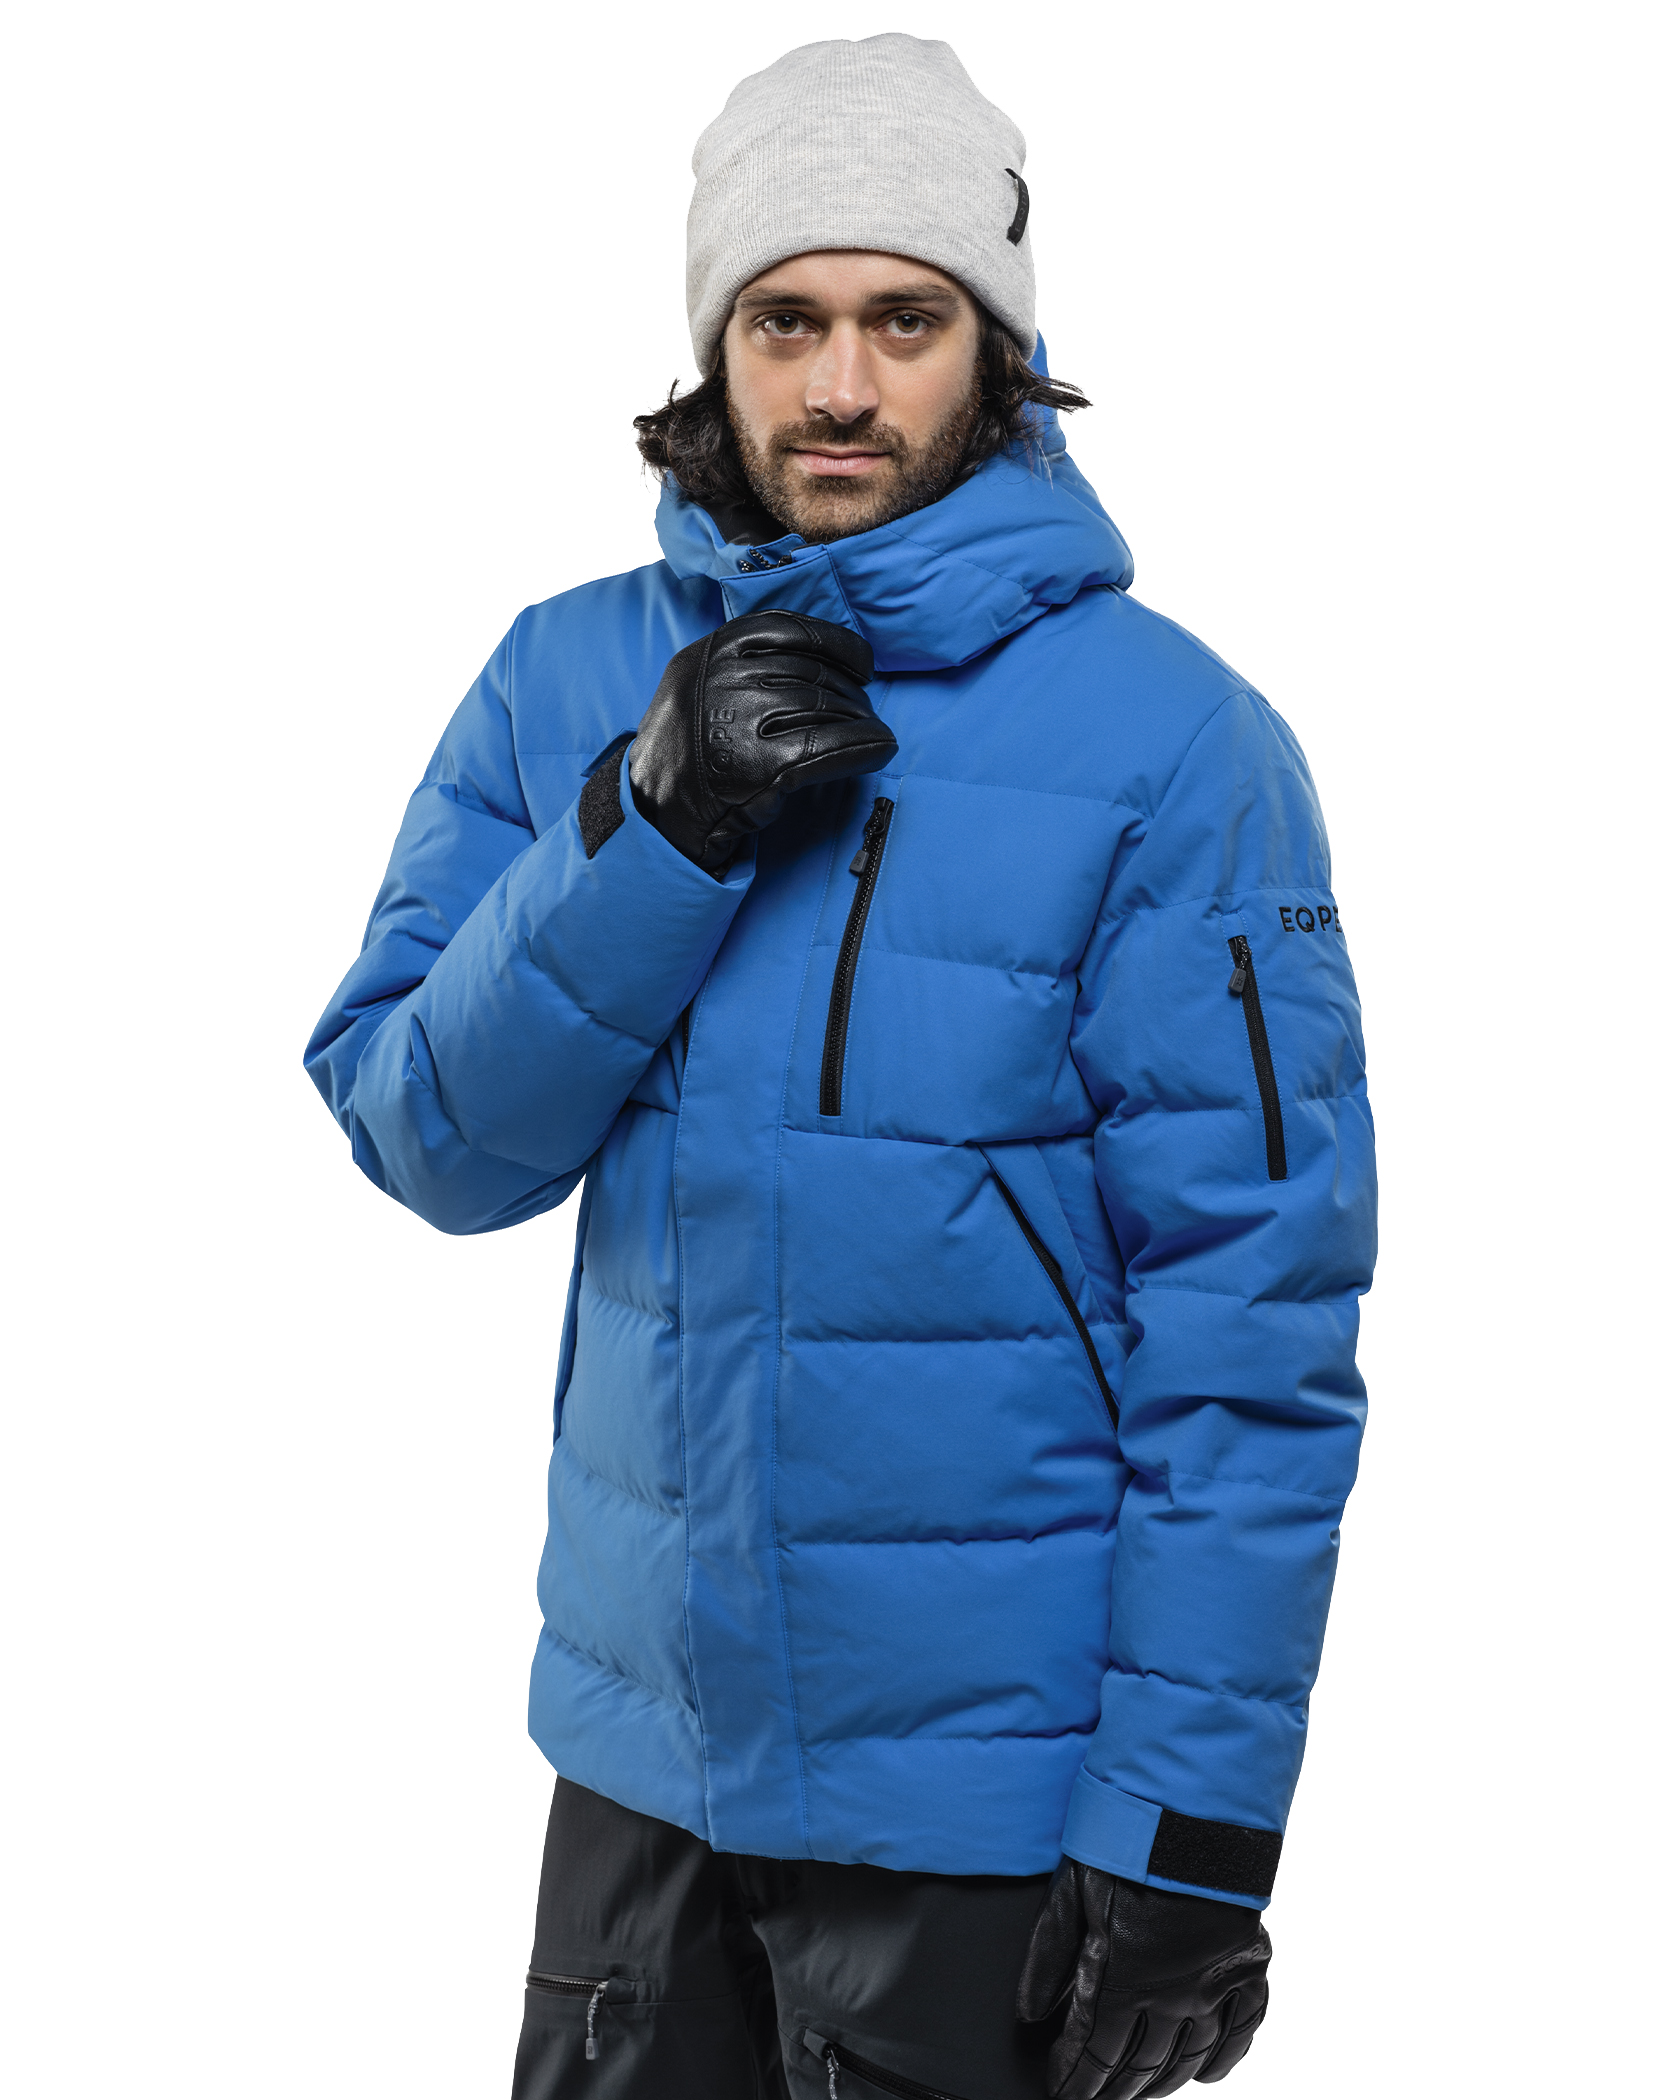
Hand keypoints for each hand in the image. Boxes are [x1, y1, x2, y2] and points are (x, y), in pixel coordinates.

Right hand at [628, 610, 895, 870]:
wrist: (654, 810)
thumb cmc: (689, 746)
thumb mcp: (698, 682)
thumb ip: (744, 660)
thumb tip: (824, 655)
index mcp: (711, 651)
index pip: (791, 629)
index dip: (839, 644)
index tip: (864, 664)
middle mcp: (723, 680)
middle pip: (814, 673)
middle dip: (852, 694)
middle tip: (866, 712)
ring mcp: (739, 722)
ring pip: (826, 709)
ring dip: (862, 722)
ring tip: (872, 733)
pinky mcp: (758, 767)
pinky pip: (829, 749)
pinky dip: (863, 749)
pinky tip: (879, 750)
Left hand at [1017, 1862, 1270, 2097]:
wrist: (1188, 1811)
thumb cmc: (1124, 1845)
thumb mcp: (1071, 1894)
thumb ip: (1049, 1958)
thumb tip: (1029, 2010)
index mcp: (1125, 1979)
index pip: (1096, 2054)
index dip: (1077, 2080)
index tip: (1063, 2091)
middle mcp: (1173, 1994)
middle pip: (1141, 2065)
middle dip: (1114, 2089)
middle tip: (1096, 2097)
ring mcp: (1214, 1985)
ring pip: (1188, 2058)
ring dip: (1161, 2082)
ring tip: (1140, 2092)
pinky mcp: (1248, 1967)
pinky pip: (1241, 2031)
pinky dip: (1222, 2059)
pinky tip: (1204, 2072)